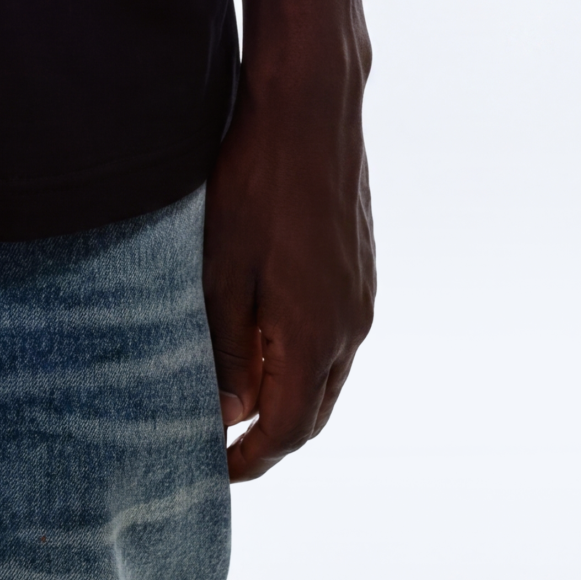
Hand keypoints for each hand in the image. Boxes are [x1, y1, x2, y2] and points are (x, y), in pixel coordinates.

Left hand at [202, 65, 375, 482]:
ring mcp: (362, 294)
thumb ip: (229, 348)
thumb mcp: (223, 270)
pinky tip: (269, 335)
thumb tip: (231, 413)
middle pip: (315, 408)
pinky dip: (305, 354)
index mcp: (316, 337)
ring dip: (291, 392)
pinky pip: (337, 333)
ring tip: (240, 395)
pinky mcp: (361, 265)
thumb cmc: (256, 185)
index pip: (288, 429)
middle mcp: (351, 326)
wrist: (310, 110)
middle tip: (224, 442)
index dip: (252, 458)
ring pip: (328, 371)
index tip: (218, 469)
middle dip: (272, 434)